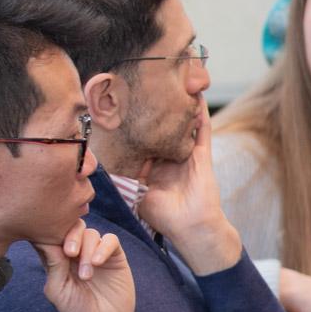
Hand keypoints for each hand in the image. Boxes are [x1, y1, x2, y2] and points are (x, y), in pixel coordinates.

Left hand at [37, 222, 135, 311]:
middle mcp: (77, 252)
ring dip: (87, 250)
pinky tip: (97, 263)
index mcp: (58, 258)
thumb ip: (53, 265)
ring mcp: (96, 253)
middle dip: (70, 236)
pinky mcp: (115, 257)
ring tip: (86, 275)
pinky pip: (110, 240)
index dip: (50, 233)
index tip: (48, 241)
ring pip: (90, 233)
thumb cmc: (76, 311)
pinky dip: (103, 248)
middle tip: (69, 254)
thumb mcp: (58, 290)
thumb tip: (42, 239)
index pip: (52, 235)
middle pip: (72, 226)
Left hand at [133, 98, 244, 273]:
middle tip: (145, 86)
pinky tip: (196, 94)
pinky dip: (199, 112)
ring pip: (183, 125)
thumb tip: (108, 174)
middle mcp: (171, 159)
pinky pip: (202, 129)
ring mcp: (188, 155)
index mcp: (155, 168)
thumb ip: (128, 183)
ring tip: (174, 82)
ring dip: (179, 106)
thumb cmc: (166, 218)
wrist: (192, 229)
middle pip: (162, 129)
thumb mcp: (140, 197)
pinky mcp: (202, 155)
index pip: (142, 142)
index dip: (134, 127)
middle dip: (155, 111)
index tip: (123, 109)